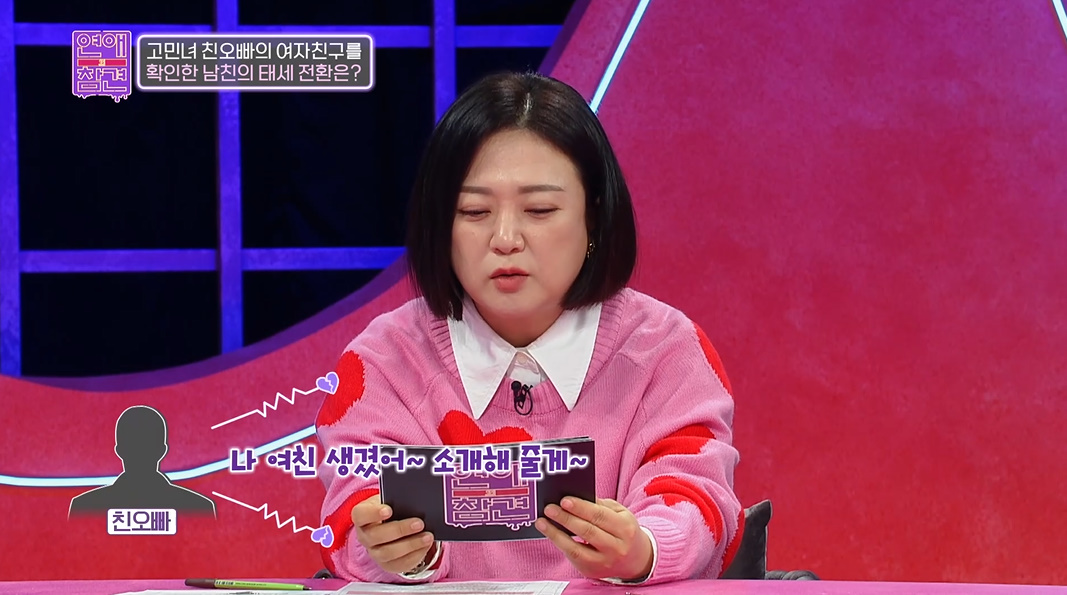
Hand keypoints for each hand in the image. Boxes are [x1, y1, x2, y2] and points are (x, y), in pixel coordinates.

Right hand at [351, 494, 436, 573]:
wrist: (392, 523)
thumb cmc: (392, 507)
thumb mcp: (391, 498)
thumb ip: (398, 498)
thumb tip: (415, 500)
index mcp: (362, 515)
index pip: (361, 515)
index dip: (373, 513)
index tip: (389, 510)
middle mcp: (365, 536)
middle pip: (376, 536)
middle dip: (399, 530)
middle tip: (419, 523)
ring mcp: (374, 552)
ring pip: (388, 553)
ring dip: (410, 545)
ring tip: (427, 536)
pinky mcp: (387, 564)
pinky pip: (399, 564)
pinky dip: (415, 555)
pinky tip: (425, 546)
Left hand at [535, 497, 653, 581]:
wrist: (636, 559)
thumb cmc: (624, 531)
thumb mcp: (620, 514)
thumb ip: (600, 505)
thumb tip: (576, 497)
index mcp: (625, 529)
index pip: (600, 516)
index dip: (581, 508)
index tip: (564, 500)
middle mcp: (616, 548)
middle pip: (587, 532)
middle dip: (566, 519)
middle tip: (549, 509)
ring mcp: (604, 563)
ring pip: (577, 549)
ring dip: (556, 535)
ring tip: (542, 522)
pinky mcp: (592, 571)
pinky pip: (573, 557)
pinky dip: (560, 544)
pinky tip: (551, 534)